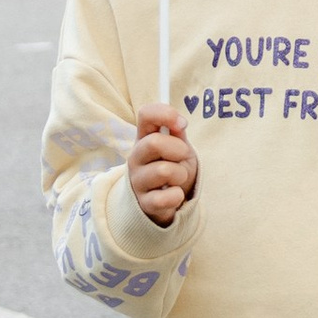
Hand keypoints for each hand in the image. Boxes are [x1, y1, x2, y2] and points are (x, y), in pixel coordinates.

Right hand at [127, 103, 199, 227]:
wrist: (167, 200)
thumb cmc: (172, 167)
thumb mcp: (177, 146)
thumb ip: (177, 133)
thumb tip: (180, 123)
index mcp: (143, 138)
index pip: (146, 114)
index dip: (165, 114)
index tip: (181, 125)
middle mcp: (135, 158)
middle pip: (154, 143)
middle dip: (178, 150)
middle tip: (182, 157)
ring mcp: (137, 181)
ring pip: (164, 171)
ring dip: (180, 175)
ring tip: (177, 179)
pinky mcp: (145, 203)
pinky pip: (167, 197)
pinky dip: (177, 196)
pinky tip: (174, 195)